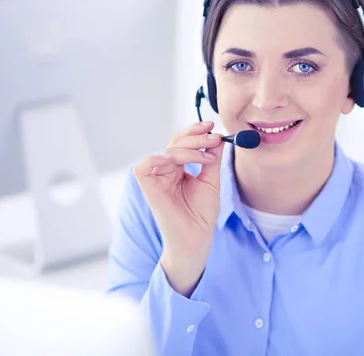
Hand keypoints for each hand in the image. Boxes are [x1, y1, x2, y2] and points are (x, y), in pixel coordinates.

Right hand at [133, 121, 224, 296]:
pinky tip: (179, 163)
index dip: (196, 132)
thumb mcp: (211, 181)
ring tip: (207, 157)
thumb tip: (218, 138)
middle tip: (214, 137)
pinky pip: (145, 165)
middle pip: (175, 142)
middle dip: (196, 136)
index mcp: (178, 168)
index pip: (183, 142)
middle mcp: (165, 170)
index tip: (213, 127)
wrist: (196, 238)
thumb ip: (212, 159)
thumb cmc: (201, 214)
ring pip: (167, 151)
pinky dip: (160, 159)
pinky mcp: (148, 187)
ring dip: (189, 149)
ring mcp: (156, 178)